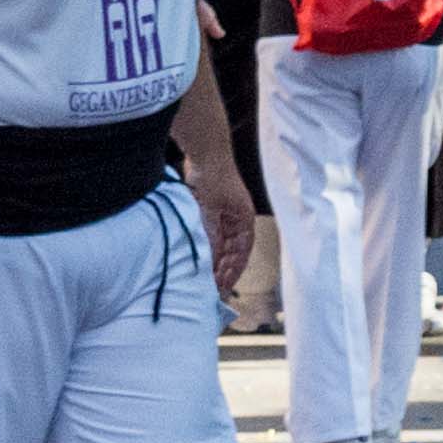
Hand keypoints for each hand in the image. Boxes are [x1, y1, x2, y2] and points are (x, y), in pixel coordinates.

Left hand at [187, 171, 257, 308]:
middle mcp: (236, 220)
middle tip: (212, 290)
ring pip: (221, 246)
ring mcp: (224, 216)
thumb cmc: (214, 176)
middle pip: (232, 251)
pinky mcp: (211, 212)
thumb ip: (211, 234)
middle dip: (223, 270)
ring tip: (204, 279)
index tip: (224, 287)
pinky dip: (206, 249)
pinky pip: (211, 236)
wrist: (205, 152)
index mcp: (244, 219)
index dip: (234, 270)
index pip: (242, 252)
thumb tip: (210, 258)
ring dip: (214, 261)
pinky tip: (197, 259)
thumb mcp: (211, 209)